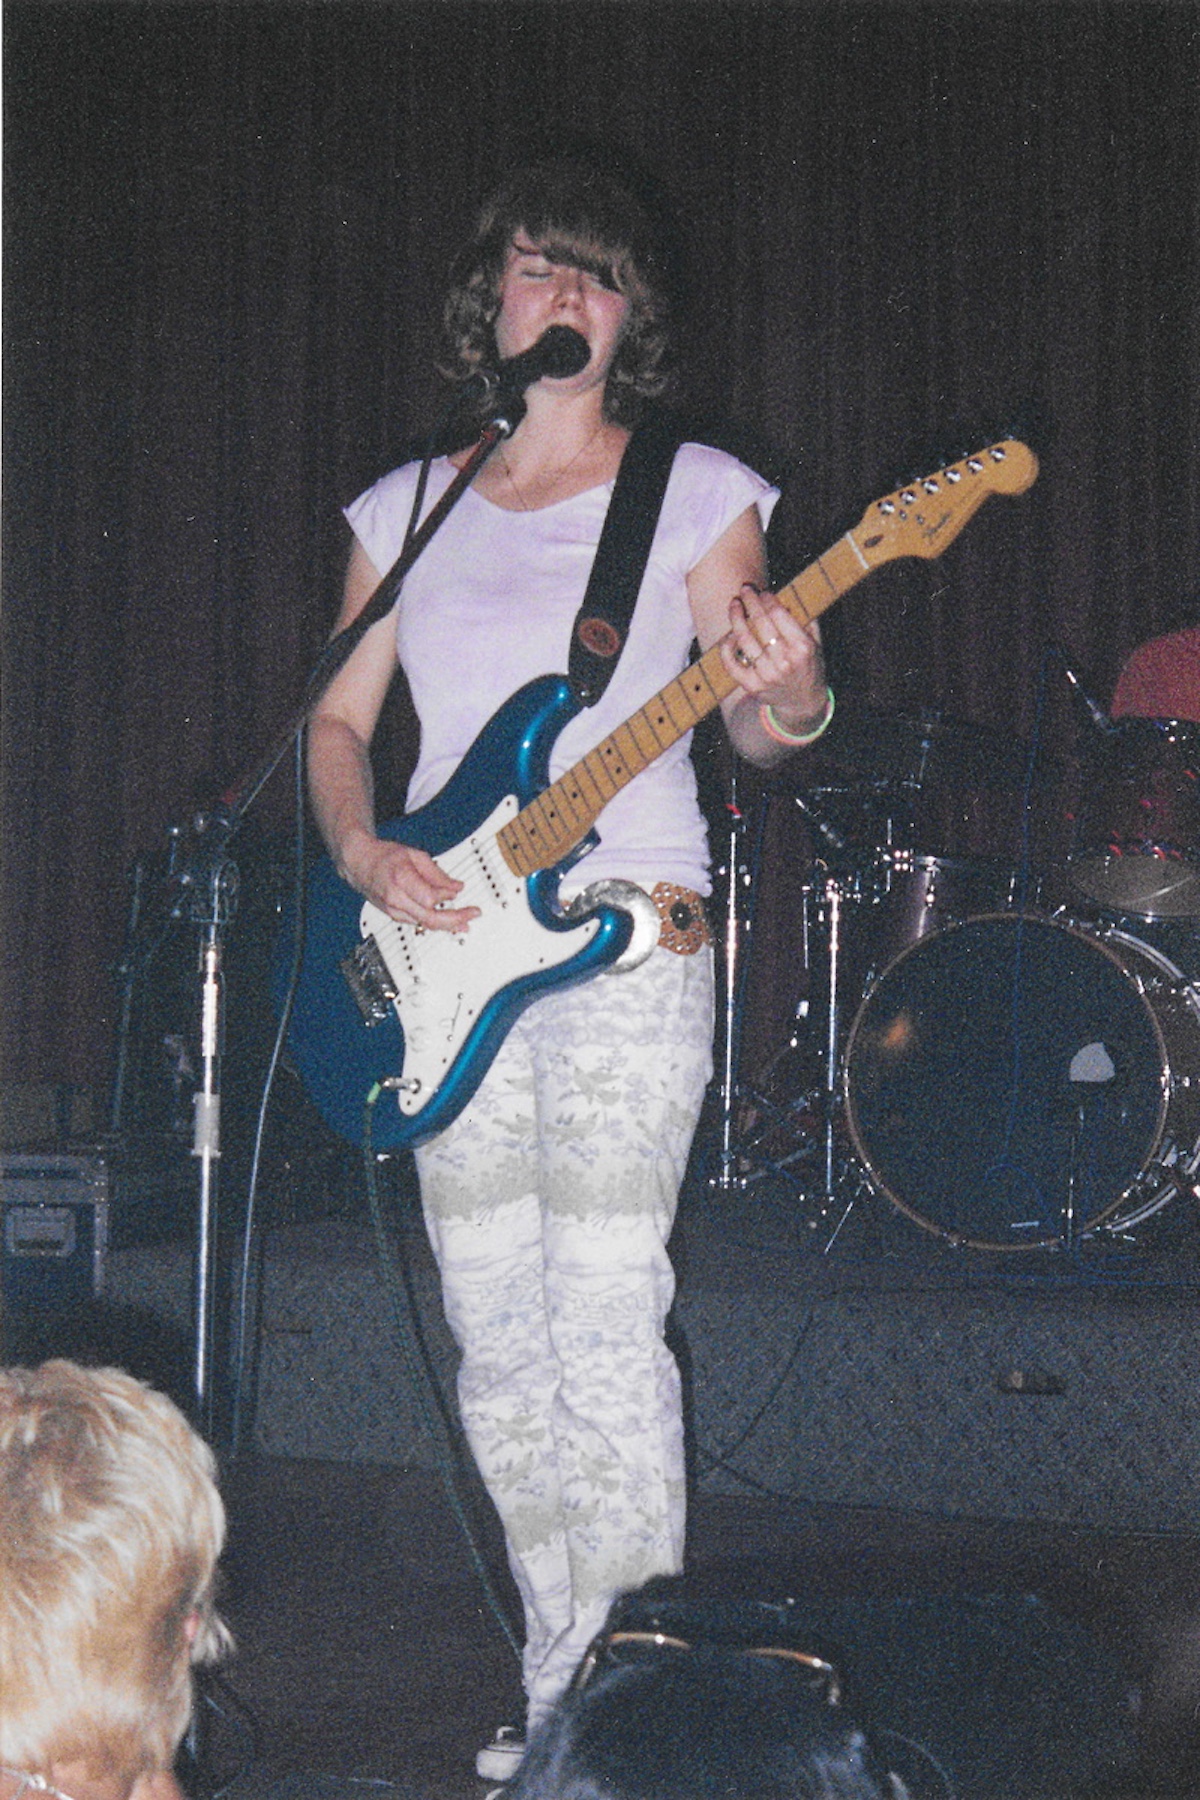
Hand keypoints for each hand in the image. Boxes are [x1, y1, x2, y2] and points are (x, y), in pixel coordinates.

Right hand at [342, 836, 479, 932]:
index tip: (458, 891)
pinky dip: (435, 923)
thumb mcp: (413, 855)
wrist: (360, 864)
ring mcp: (394, 910)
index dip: (447, 896)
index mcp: (401, 879)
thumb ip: (436, 873)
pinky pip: (418, 923)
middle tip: (472, 915)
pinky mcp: (394, 916)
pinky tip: (447, 923)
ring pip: (425, 925)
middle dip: (455, 919)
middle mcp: (396, 899)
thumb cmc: (384, 857)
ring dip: (447, 925)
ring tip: (465, 923)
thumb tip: (455, 887)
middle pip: (429, 918)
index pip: (430, 898)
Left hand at [720, 584, 824, 723]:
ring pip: (744, 640)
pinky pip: (732, 663)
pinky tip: (729, 635)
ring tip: (734, 605)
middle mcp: (784, 661)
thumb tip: (789, 594)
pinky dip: (726, 647)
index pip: (779, 615)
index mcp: (802, 647)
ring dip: (736, 618)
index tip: (762, 592)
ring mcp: (766, 675)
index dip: (767, 599)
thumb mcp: (816, 643)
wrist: (803, 703)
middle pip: (761, 623)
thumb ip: (805, 620)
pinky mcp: (752, 685)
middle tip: (745, 589)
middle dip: (750, 602)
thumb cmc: (809, 666)